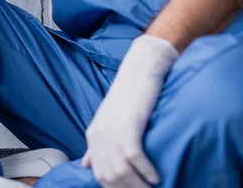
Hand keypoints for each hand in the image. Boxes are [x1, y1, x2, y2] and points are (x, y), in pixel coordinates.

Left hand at [82, 34, 178, 187]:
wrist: (141, 67)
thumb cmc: (131, 92)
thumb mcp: (109, 118)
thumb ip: (98, 142)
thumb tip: (86, 165)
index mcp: (93, 135)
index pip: (100, 175)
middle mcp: (98, 136)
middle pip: (110, 178)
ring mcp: (111, 132)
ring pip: (122, 173)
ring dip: (140, 186)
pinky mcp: (127, 126)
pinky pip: (135, 160)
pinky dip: (147, 173)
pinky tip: (156, 177)